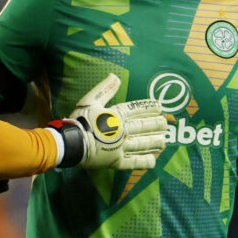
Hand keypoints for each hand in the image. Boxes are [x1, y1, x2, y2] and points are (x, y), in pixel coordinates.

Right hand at [46, 73, 166, 169]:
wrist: (72, 142)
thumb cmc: (79, 120)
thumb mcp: (90, 100)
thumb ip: (104, 89)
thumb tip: (115, 75)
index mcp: (117, 115)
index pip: (136, 110)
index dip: (148, 107)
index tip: (160, 106)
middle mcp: (123, 131)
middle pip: (143, 127)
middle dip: (155, 125)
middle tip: (165, 124)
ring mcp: (121, 147)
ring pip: (141, 144)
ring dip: (153, 142)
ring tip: (163, 142)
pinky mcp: (116, 161)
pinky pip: (133, 162)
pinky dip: (144, 161)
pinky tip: (153, 160)